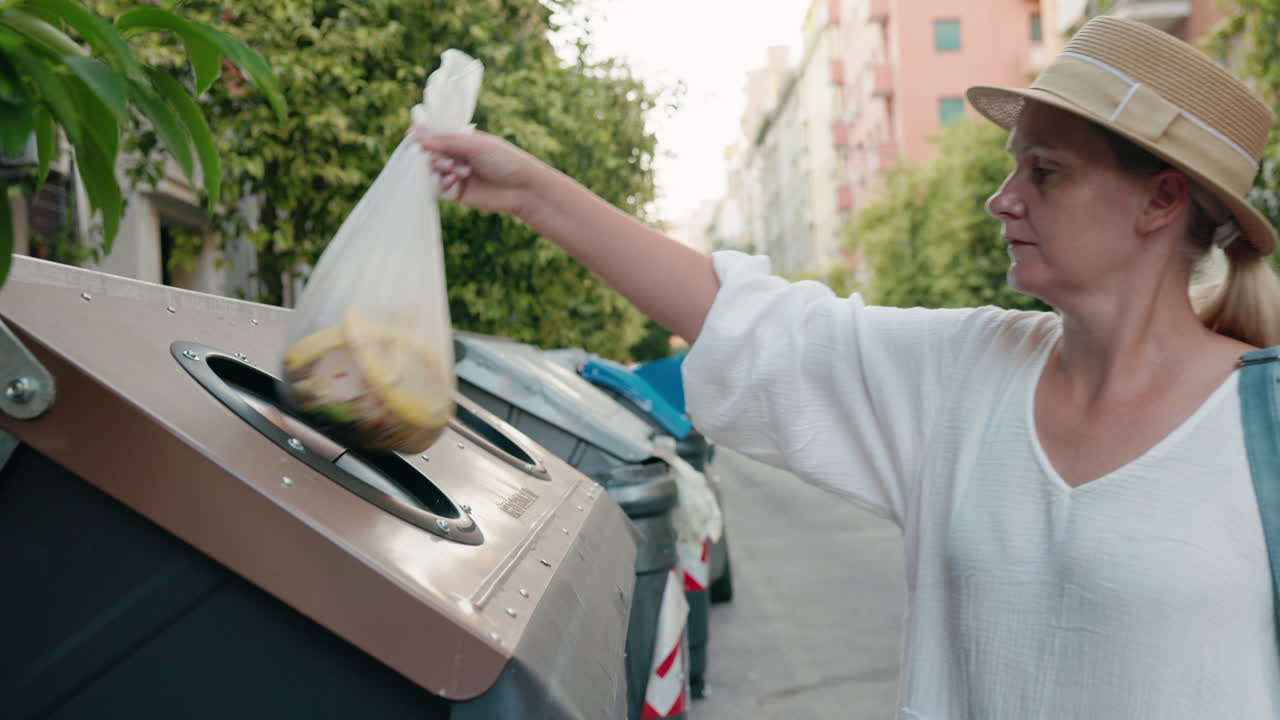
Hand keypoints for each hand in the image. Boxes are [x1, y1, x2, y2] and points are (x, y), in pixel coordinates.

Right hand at [411, 127, 542, 219]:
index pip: (435, 133)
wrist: (523, 190)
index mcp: (462, 138)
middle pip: (430, 152)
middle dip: (434, 156)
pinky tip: (453, 182)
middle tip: (447, 161)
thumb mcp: (475, 146)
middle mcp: (456, 155)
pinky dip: (441, 183)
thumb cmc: (504, 161)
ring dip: (440, 169)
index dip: (422, 135)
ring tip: (458, 172)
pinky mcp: (456, 193)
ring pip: (432, 169)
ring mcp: (455, 174)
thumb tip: (414, 133)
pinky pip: (437, 187)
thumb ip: (445, 141)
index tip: (412, 136)